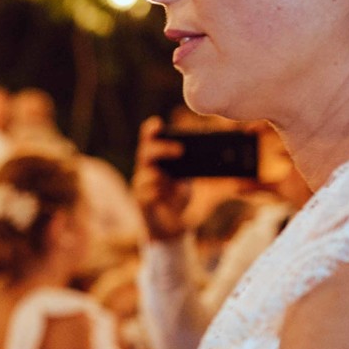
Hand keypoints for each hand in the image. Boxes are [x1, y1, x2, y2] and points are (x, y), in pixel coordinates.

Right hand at [132, 117, 190, 241]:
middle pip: (145, 151)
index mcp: (156, 159)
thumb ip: (189, 167)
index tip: (158, 124)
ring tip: (172, 181)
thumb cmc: (177, 197)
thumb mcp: (186, 179)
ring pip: (145, 172)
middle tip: (180, 150)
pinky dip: (158, 192)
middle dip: (162, 149)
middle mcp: (145, 168)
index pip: (149, 139)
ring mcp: (140, 184)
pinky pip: (147, 192)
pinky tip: (164, 195)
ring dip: (161, 175)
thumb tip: (207, 156)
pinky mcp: (140, 200)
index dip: (151, 130)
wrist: (171, 224)